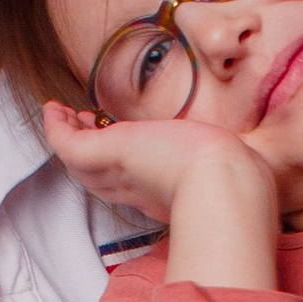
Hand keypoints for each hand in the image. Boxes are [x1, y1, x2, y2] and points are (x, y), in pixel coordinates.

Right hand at [42, 99, 273, 232]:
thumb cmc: (233, 173)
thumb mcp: (228, 165)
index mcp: (167, 191)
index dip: (119, 168)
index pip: (134, 182)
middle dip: (88, 152)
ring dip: (68, 138)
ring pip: (83, 164)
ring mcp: (120, 173)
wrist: (224, 182)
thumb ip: (228, 163)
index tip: (117, 143)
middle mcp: (139, 188)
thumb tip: (251, 163)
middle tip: (79, 127)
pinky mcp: (107, 156)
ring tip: (61, 115)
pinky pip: (69, 146)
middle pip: (101, 176)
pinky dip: (56, 131)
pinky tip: (51, 110)